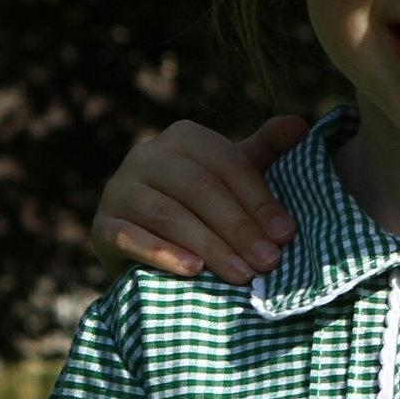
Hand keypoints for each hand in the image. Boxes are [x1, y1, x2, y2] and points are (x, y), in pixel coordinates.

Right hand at [92, 117, 306, 282]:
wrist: (147, 243)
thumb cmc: (203, 204)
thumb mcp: (235, 175)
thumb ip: (264, 151)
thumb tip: (299, 125)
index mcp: (183, 138)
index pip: (228, 166)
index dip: (260, 201)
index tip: (287, 235)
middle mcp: (145, 156)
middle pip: (200, 189)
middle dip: (239, 228)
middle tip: (269, 261)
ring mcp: (117, 189)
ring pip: (168, 215)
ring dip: (210, 246)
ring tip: (241, 273)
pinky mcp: (100, 226)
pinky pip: (130, 237)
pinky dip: (163, 253)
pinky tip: (193, 270)